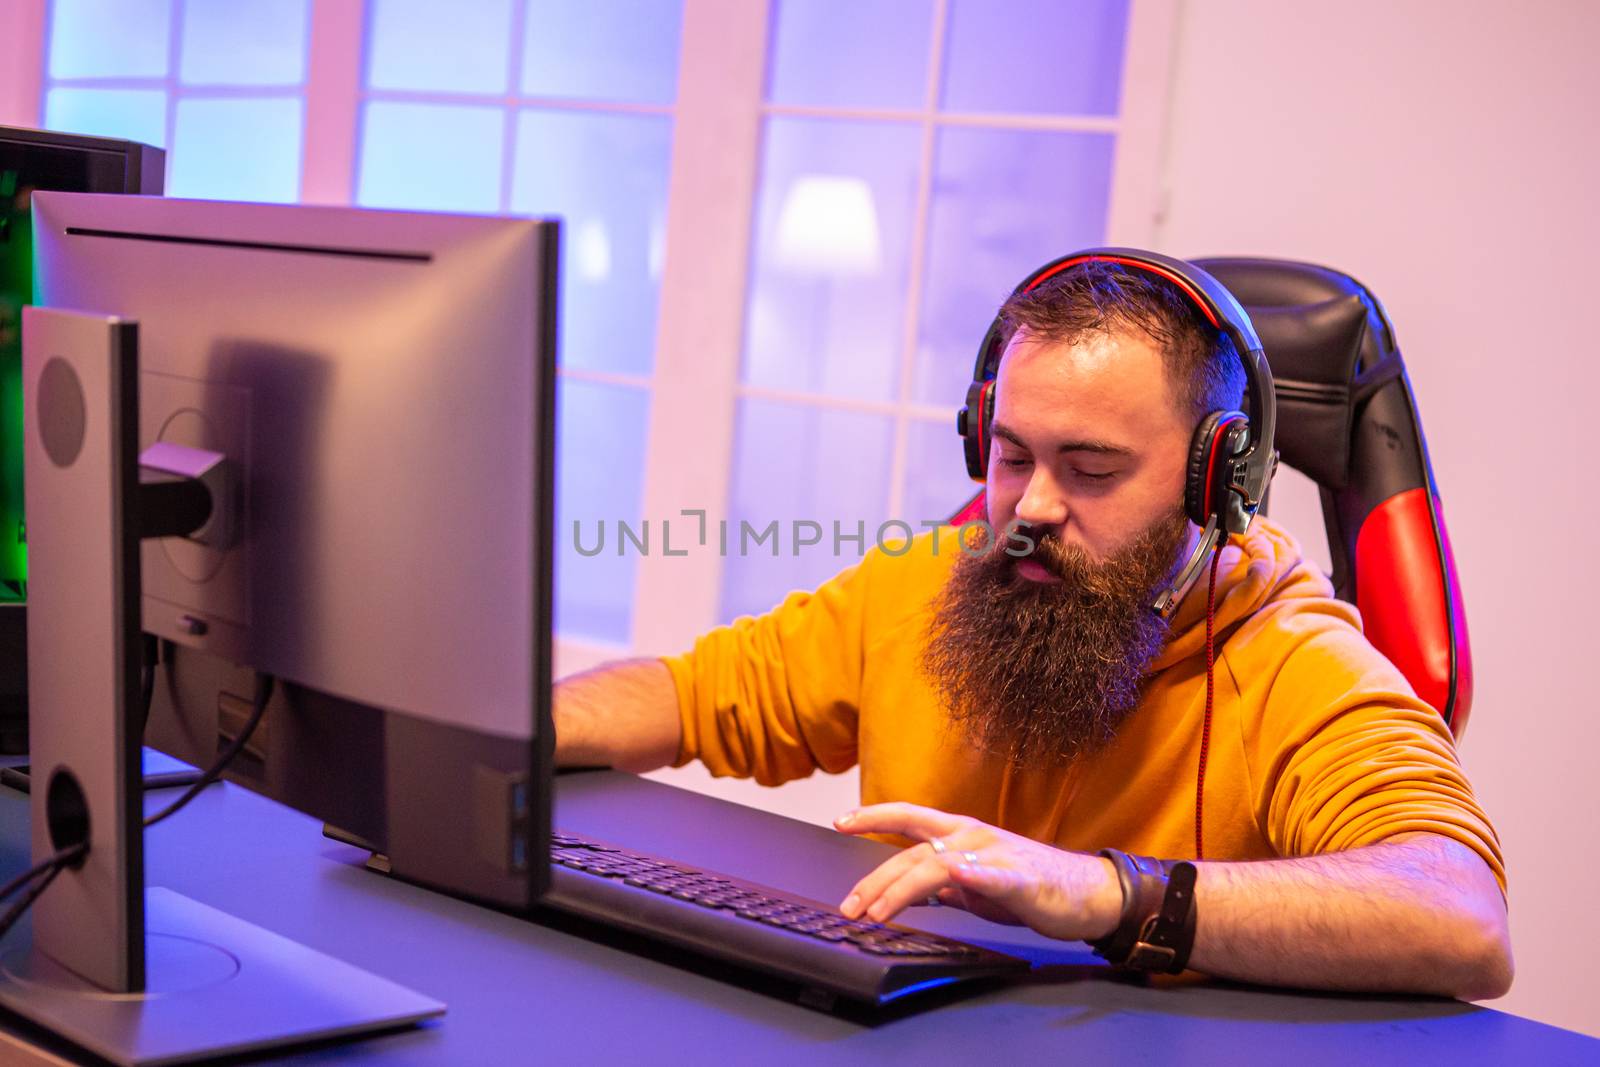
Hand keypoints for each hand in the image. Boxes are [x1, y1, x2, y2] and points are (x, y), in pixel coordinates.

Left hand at [833, 802, 1122, 942]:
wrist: (1085, 893)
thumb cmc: (1031, 886)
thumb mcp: (976, 885)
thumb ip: (945, 885)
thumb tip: (913, 894)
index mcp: (960, 834)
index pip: (908, 817)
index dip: (873, 816)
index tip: (841, 821)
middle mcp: (970, 836)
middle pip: (911, 851)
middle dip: (874, 879)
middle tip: (849, 906)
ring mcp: (992, 853)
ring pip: (935, 864)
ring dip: (901, 888)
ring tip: (877, 911)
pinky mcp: (1016, 876)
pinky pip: (987, 875)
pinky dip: (967, 875)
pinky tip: (953, 876)